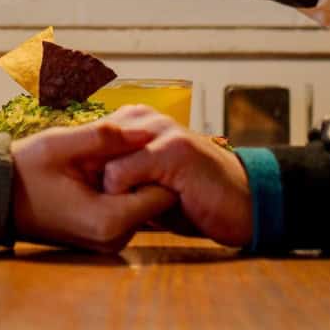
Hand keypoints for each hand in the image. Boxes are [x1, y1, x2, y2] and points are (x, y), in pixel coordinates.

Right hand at [10, 115, 177, 252]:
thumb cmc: (24, 171)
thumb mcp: (62, 145)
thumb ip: (106, 137)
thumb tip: (147, 131)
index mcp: (109, 221)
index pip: (165, 194)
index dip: (158, 165)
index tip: (140, 143)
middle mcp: (115, 240)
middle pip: (157, 200)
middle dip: (146, 170)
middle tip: (124, 145)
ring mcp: (110, 242)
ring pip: (145, 204)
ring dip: (134, 179)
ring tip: (108, 157)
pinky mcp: (105, 238)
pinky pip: (130, 210)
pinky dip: (123, 190)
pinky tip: (102, 171)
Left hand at [99, 106, 254, 247]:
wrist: (247, 205)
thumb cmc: (196, 200)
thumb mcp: (151, 188)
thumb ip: (123, 180)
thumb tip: (84, 190)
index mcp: (139, 121)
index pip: (89, 141)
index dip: (83, 173)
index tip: (85, 198)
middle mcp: (147, 118)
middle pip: (89, 147)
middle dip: (89, 179)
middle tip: (101, 207)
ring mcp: (160, 131)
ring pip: (101, 161)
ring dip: (106, 191)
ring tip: (125, 210)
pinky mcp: (171, 150)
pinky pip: (120, 173)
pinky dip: (121, 197)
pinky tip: (144, 211)